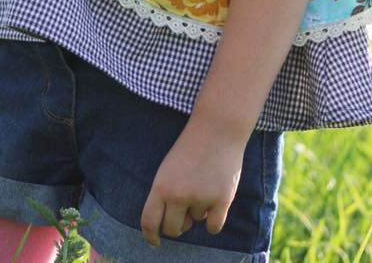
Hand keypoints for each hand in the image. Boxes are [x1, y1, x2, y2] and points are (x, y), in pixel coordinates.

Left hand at [139, 117, 244, 248]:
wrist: (217, 129)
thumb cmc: (191, 148)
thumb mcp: (168, 169)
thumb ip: (166, 196)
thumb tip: (172, 226)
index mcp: (161, 186)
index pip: (149, 222)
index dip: (150, 236)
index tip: (155, 242)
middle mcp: (178, 195)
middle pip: (173, 229)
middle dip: (178, 225)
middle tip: (185, 212)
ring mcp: (200, 198)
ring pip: (196, 221)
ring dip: (199, 210)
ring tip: (204, 182)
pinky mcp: (221, 200)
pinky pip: (213, 227)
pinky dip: (214, 220)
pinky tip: (216, 202)